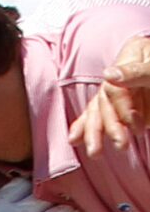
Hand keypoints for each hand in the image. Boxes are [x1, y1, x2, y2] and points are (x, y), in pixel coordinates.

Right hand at [68, 36, 149, 156]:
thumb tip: (108, 75)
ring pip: (98, 111)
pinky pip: (97, 115)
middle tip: (121, 145)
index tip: (137, 126)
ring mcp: (118, 90)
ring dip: (94, 133)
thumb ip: (136, 72)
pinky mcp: (119, 106)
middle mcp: (118, 74)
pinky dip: (85, 127)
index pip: (113, 88)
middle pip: (103, 101)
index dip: (122, 108)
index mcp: (129, 58)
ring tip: (94, 153)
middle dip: (110, 126)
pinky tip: (74, 139)